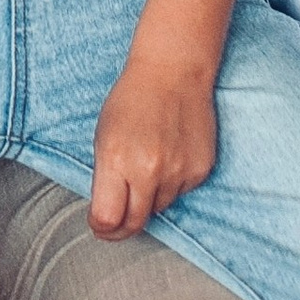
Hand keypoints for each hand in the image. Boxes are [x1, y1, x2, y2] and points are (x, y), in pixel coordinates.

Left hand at [89, 44, 218, 236]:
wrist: (174, 71)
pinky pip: (181, 192)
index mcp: (116, 160)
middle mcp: (148, 170)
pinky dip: (172, 183)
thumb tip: (108, 214)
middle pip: (135, 223)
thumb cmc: (132, 99)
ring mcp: (178, 172)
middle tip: (115, 224)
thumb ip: (105, 176)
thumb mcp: (103, 136)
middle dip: (122, 228)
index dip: (101, 228)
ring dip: (149, 199)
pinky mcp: (200, 170)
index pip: (107, 218)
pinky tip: (169, 155)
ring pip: (159, 208)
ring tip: (147, 165)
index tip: (100, 226)